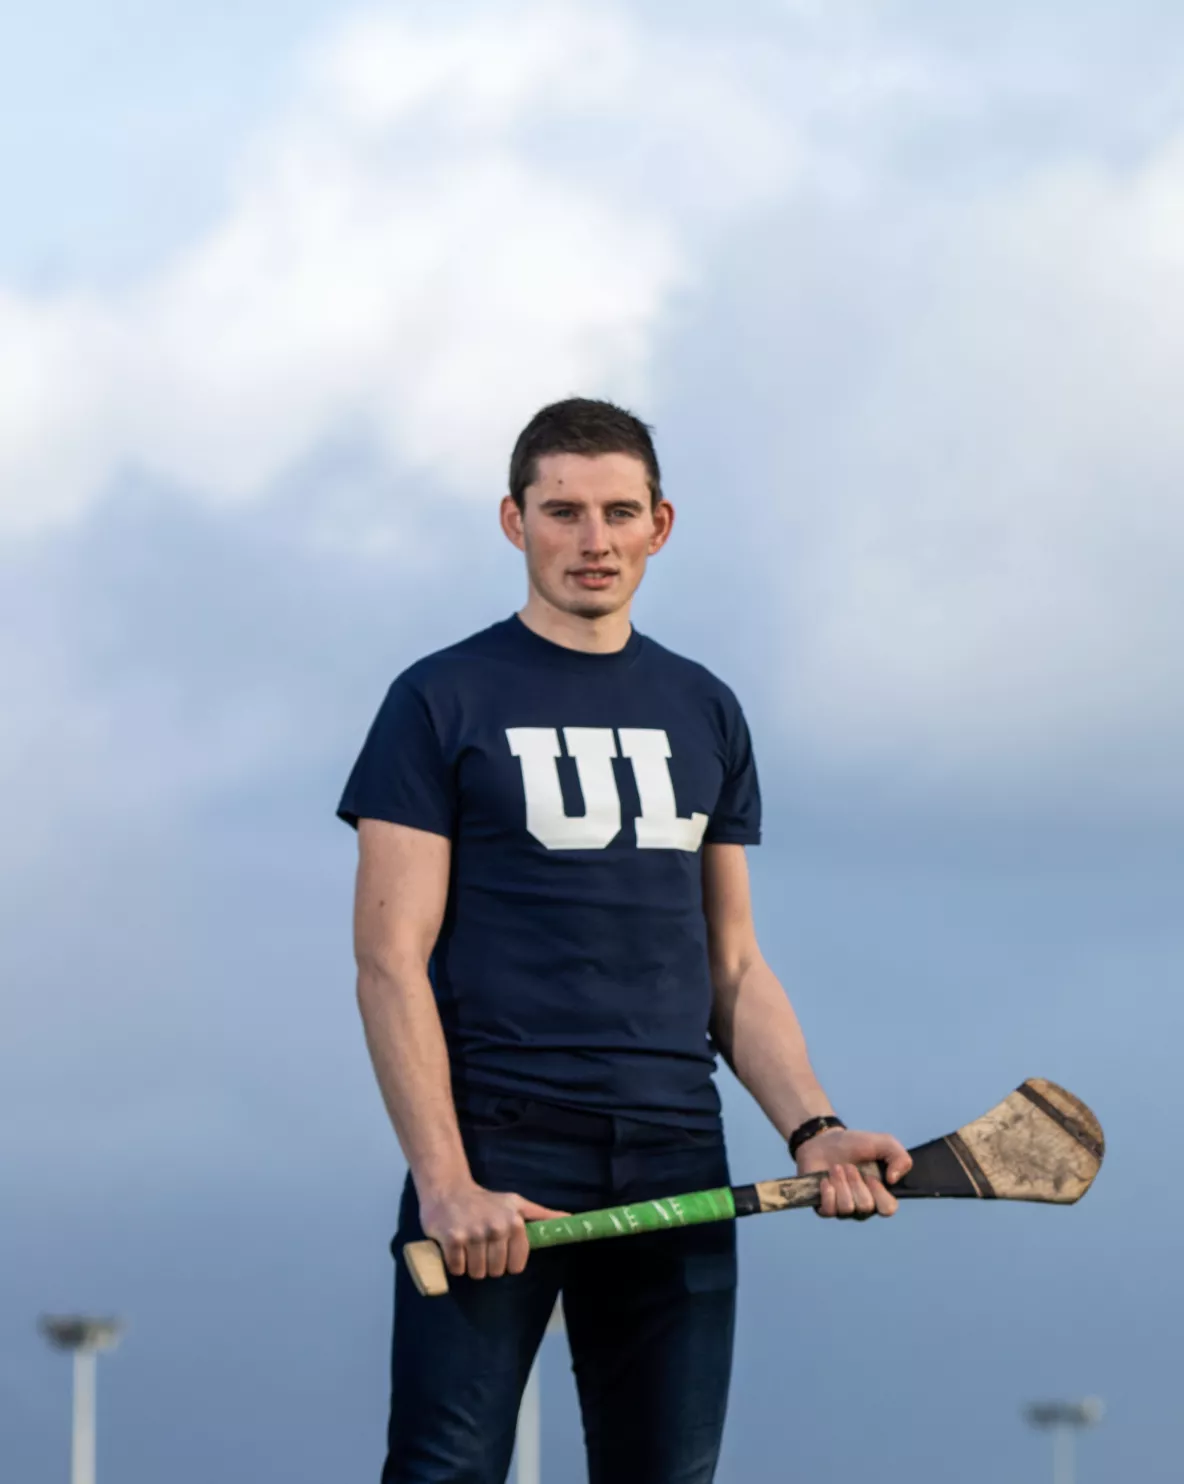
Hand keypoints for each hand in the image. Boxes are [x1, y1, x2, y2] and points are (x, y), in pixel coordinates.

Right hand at [418, 1181, 569, 1278]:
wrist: (448, 1190)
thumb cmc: (486, 1201)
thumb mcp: (517, 1204)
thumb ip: (543, 1215)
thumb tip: (570, 1219)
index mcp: (514, 1221)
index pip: (516, 1265)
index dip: (507, 1263)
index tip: (499, 1250)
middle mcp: (496, 1227)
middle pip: (496, 1271)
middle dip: (488, 1265)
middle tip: (481, 1247)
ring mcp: (473, 1233)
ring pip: (477, 1273)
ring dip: (471, 1266)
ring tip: (468, 1247)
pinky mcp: (452, 1239)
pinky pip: (457, 1268)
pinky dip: (455, 1264)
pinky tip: (455, 1248)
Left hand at [794, 1127, 912, 1219]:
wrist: (824, 1140)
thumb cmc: (855, 1144)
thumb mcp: (883, 1142)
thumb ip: (900, 1157)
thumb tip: (893, 1180)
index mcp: (880, 1194)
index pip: (888, 1209)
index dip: (879, 1193)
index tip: (870, 1176)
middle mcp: (863, 1206)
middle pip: (866, 1206)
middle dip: (855, 1182)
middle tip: (849, 1166)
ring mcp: (844, 1210)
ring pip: (847, 1208)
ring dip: (840, 1183)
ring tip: (836, 1168)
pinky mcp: (825, 1208)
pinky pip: (829, 1211)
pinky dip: (827, 1191)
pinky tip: (825, 1180)